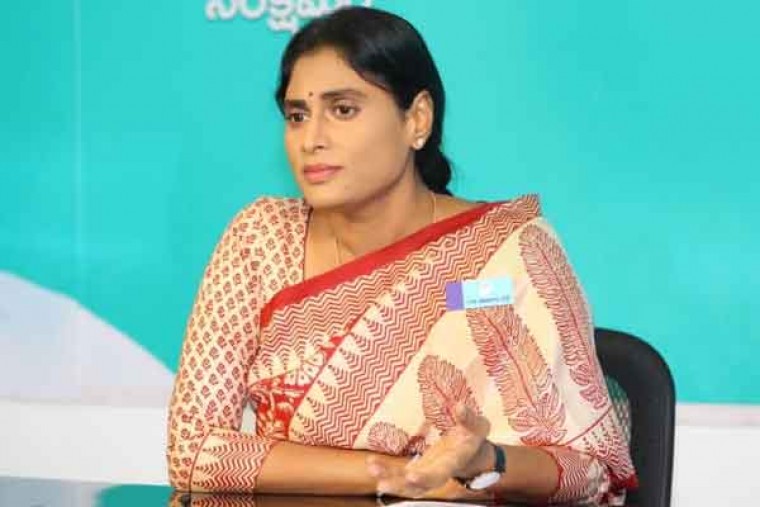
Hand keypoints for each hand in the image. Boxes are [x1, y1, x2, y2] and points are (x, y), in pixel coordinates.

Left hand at [366, 403, 493, 498]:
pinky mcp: (419, 471)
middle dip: (401, 484)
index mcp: (454, 462)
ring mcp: (428, 474)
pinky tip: (373, 466)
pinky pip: (402, 476)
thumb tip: (459, 406)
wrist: (473, 455)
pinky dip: (388, 473)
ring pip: (408, 484)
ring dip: (390, 479)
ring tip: (372, 468)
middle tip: (383, 483)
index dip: (427, 476)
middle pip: (420, 484)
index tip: (412, 476)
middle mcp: (440, 472)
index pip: (440, 473)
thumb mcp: (478, 425)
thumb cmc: (474, 437)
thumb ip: (468, 418)